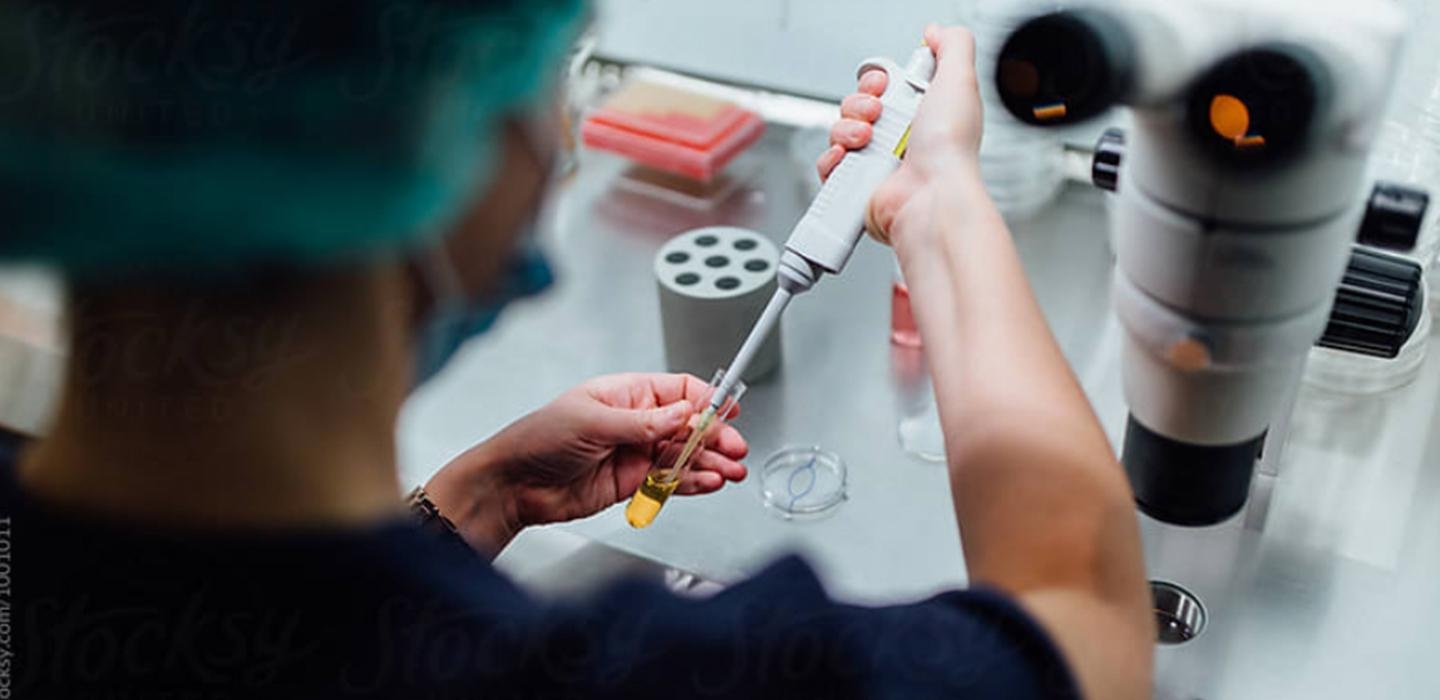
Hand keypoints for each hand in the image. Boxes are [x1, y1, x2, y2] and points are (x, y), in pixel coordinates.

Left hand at [425, 373, 747, 554]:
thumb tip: (682, 413)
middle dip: (715, 436)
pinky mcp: (631, 483)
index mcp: (626, 394)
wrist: (513, 485)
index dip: (706, 399)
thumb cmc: (538, 439)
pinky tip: (708, 482)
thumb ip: (644, 422)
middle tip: (734, 447)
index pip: (678, 391)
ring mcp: (634, 453)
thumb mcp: (593, 422)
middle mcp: (635, 422)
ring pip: (684, 455)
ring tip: (730, 470)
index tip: (728, 408)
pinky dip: (691, 482)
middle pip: (688, 426)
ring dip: (710, 462)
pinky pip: (670, 480)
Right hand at [816, 24, 984, 245]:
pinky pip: (828, 166)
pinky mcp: (858, 187)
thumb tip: (936, 33)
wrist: (931, 195)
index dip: (876, 81)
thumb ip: (952, 46)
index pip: (883, 88)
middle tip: (876, 113)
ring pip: (839, 133)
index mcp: (921, 116)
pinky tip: (849, 157)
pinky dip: (832, 159)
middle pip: (856, 107)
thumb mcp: (960, 79)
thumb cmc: (949, 149)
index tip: (883, 84)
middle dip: (859, 104)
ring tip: (867, 139)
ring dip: (846, 130)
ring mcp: (877, 164)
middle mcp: (900, 140)